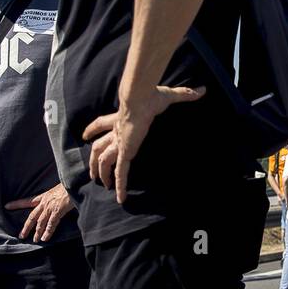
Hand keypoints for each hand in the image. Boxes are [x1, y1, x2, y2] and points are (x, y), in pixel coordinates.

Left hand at [6, 183, 74, 241]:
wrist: (73, 183)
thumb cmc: (68, 185)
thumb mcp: (57, 189)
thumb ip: (54, 196)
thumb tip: (55, 200)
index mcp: (44, 196)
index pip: (27, 201)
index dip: (17, 204)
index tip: (7, 206)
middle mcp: (44, 203)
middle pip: (32, 217)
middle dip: (26, 227)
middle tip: (21, 236)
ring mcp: (50, 208)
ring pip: (40, 222)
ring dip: (37, 232)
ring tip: (35, 240)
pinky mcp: (57, 211)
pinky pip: (51, 224)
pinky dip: (47, 232)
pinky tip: (44, 238)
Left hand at [83, 85, 205, 201]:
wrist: (141, 99)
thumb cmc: (151, 95)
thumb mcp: (169, 95)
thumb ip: (184, 94)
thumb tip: (202, 90)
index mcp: (121, 118)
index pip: (102, 124)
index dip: (93, 129)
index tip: (85, 135)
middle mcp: (117, 133)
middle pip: (98, 146)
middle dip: (93, 159)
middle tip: (91, 172)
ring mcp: (120, 144)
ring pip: (104, 161)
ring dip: (101, 174)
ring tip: (103, 185)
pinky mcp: (125, 152)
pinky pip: (121, 173)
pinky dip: (121, 186)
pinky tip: (121, 198)